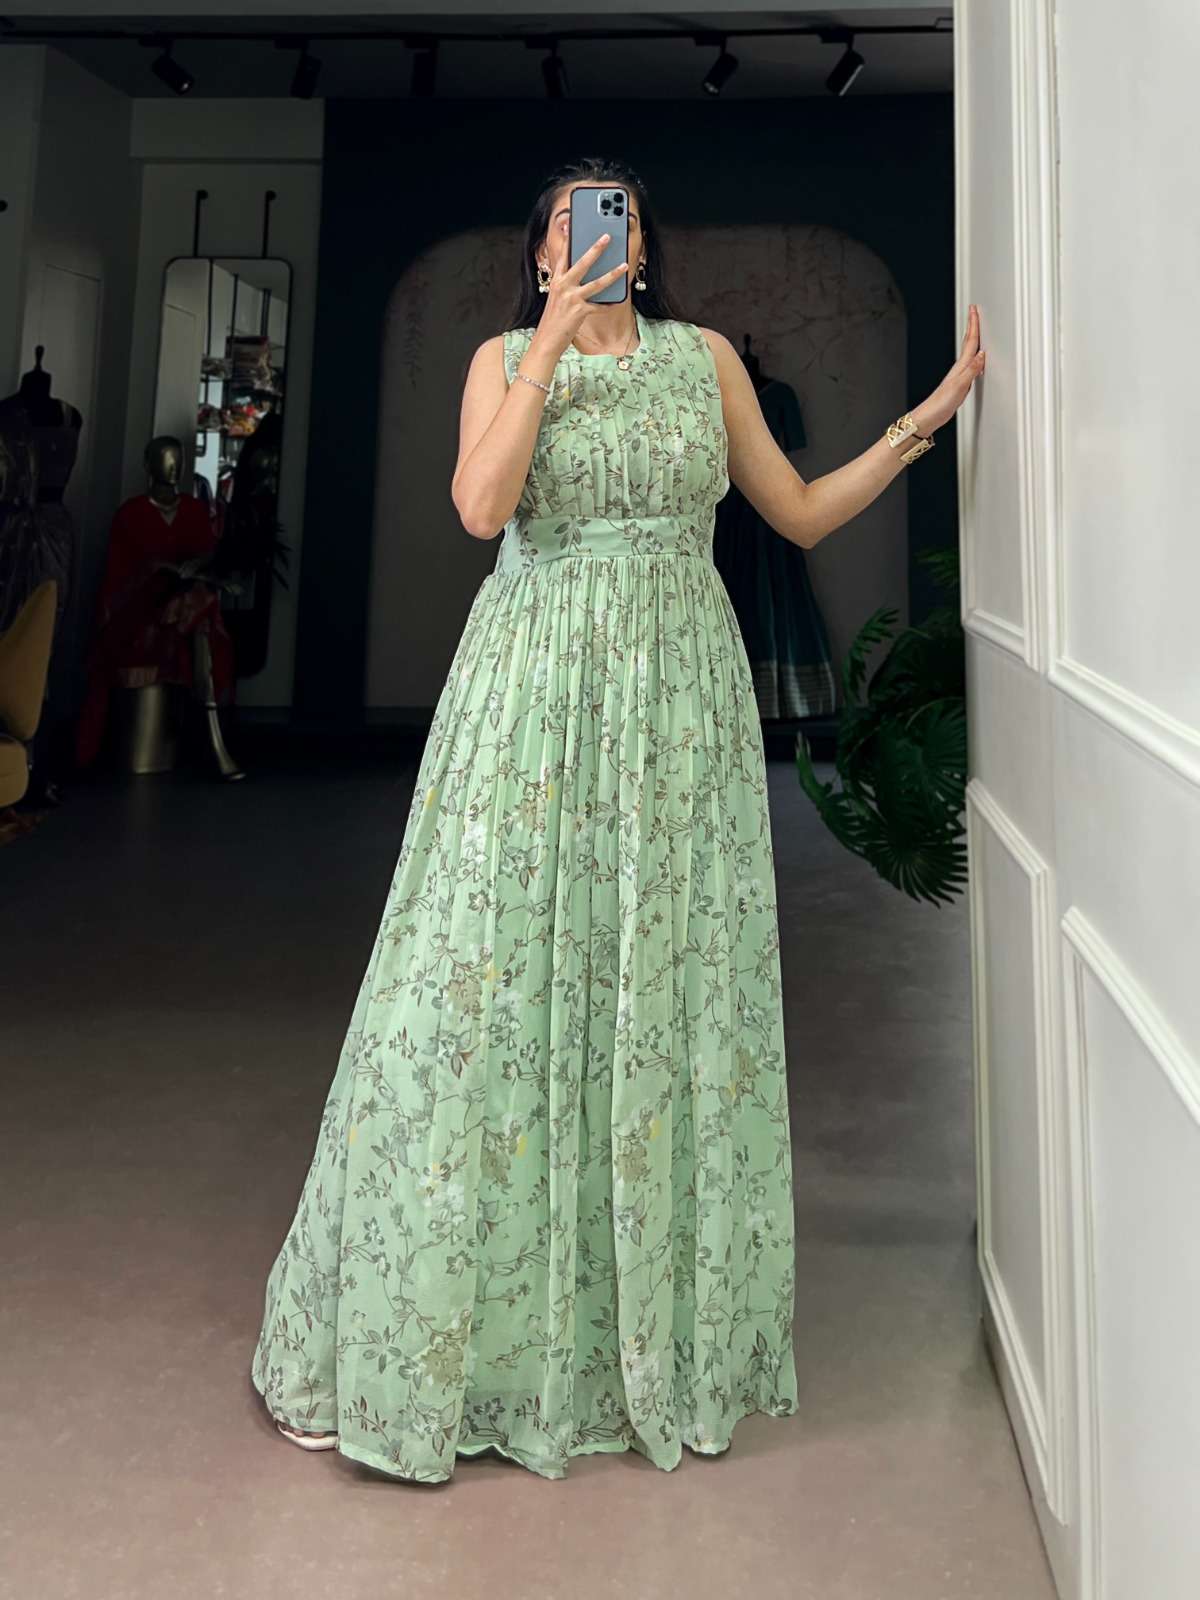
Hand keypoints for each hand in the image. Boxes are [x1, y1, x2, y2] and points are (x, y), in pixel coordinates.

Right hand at [529, 233, 629, 360]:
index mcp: (556, 281)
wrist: (546, 341)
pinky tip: (618, 300)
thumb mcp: (557, 298)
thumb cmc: (553, 320)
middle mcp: (563, 287)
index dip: (569, 240)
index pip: (564, 256)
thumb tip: (586, 276)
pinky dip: (609, 304)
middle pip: (582, 263)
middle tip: (607, 236)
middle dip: (596, 248)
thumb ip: (568, 285)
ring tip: (624, 266)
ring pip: (596, 283)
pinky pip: (600, 306)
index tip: (572, 225)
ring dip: (612, 274)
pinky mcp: (580, 312)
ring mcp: (572, 299)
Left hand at [912, 304, 985, 435]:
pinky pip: (969, 365)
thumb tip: (982, 354)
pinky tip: (974, 359)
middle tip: (974, 312)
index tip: (974, 309)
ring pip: (968, 353)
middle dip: (972, 326)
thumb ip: (972, 371)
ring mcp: (958, 376)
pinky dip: (973, 357)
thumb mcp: (960, 387)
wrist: (928, 418)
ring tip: (975, 329)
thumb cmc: (940, 404)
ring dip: (972, 339)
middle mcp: (959, 369)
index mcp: (960, 367)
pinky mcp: (958, 384)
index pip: (970, 342)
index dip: (973, 325)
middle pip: (968, 343)